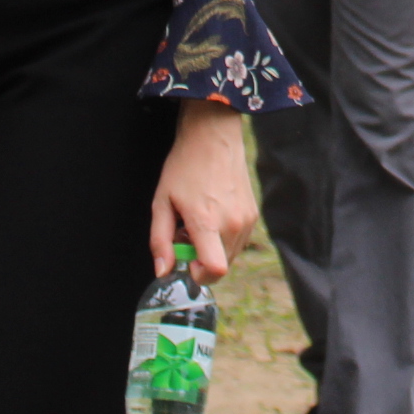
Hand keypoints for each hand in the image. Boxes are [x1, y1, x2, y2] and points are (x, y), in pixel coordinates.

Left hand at [147, 104, 258, 281]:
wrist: (213, 137)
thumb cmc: (184, 167)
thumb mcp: (161, 202)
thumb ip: (160, 241)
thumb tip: (162, 272)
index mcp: (207, 222)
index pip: (214, 270)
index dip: (199, 276)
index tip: (187, 262)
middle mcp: (232, 224)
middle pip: (220, 267)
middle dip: (201, 260)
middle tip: (186, 234)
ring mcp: (246, 220)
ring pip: (230, 256)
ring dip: (213, 249)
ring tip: (199, 221)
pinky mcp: (253, 214)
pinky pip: (238, 241)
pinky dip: (224, 238)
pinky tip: (213, 214)